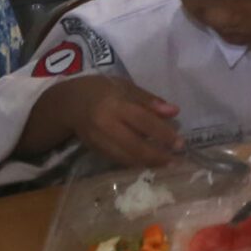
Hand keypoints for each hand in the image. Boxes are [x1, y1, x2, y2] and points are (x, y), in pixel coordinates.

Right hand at [47, 75, 182, 167]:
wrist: (70, 103)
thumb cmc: (102, 89)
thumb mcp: (126, 87)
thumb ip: (149, 100)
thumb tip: (174, 112)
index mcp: (115, 104)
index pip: (143, 121)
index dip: (163, 134)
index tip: (180, 142)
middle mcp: (106, 125)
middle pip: (135, 146)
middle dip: (157, 156)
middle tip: (177, 160)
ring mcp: (99, 141)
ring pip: (126, 158)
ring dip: (148, 163)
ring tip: (167, 164)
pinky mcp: (96, 151)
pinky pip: (119, 160)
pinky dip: (135, 163)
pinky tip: (149, 163)